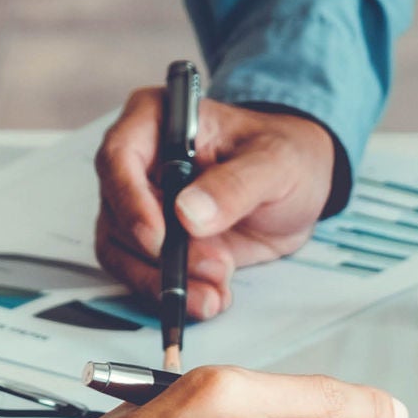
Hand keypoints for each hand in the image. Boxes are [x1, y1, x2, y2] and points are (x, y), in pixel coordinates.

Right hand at [94, 91, 336, 319]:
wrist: (299, 190)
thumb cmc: (285, 157)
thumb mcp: (275, 163)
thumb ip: (235, 185)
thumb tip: (188, 213)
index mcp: (158, 120)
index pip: (119, 156)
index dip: (131, 201)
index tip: (158, 238)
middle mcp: (140, 162)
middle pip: (118, 213)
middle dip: (161, 253)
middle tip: (214, 268)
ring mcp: (142, 205)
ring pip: (123, 252)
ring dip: (164, 281)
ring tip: (214, 293)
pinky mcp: (155, 243)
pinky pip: (143, 274)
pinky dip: (173, 292)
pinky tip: (210, 298)